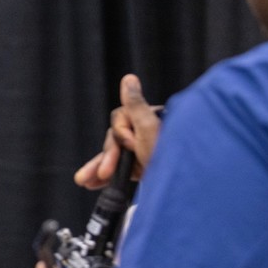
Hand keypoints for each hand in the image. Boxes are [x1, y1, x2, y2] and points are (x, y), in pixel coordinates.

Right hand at [74, 74, 161, 188]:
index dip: (122, 134)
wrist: (184, 189)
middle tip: (105, 173)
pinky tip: (92, 182)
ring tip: (83, 181)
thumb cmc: (167, 156)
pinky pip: (118, 170)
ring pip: (114, 156)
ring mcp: (143, 152)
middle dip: (108, 157)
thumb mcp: (148, 128)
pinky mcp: (141, 168)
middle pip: (115, 139)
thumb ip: (135, 105)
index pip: (120, 119)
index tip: (133, 146)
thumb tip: (129, 77)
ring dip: (98, 168)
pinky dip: (105, 177)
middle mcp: (146, 133)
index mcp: (149, 119)